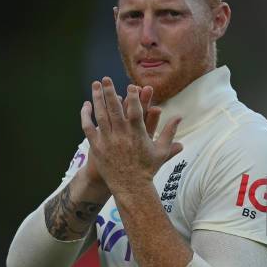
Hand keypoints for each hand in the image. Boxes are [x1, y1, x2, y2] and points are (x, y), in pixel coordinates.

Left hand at [80, 77, 182, 196]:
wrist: (131, 188)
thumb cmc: (147, 169)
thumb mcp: (162, 151)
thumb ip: (170, 132)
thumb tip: (180, 117)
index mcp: (138, 135)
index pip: (135, 111)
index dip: (133, 97)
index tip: (131, 86)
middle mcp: (121, 136)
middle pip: (114, 109)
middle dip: (109, 91)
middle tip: (105, 79)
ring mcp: (107, 141)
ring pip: (100, 115)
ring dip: (97, 99)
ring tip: (95, 85)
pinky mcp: (97, 147)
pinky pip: (88, 128)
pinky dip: (86, 115)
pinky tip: (86, 105)